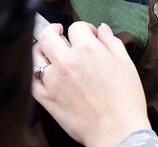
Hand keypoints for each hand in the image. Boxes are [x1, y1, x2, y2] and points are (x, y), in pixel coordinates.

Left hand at [32, 22, 150, 146]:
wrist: (116, 130)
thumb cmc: (125, 98)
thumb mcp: (125, 63)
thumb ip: (111, 42)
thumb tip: (102, 29)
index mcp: (88, 49)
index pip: (77, 27)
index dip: (85, 29)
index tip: (89, 35)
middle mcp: (67, 61)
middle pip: (47, 36)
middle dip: (53, 30)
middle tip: (58, 31)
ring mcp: (53, 80)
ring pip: (36, 56)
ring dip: (41, 49)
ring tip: (48, 50)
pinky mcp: (46, 98)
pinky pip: (32, 80)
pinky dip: (36, 73)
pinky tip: (44, 72)